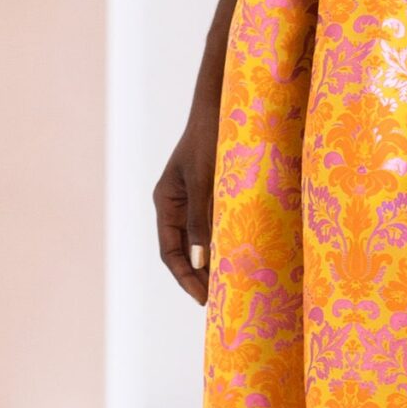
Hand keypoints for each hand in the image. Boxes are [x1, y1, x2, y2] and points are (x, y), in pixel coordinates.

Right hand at [153, 96, 220, 304]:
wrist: (224, 106)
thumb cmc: (210, 139)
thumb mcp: (204, 181)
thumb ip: (200, 220)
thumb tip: (199, 261)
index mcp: (166, 202)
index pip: (170, 251)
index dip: (185, 277)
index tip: (203, 299)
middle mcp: (176, 204)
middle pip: (183, 251)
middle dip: (198, 277)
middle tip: (219, 301)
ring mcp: (194, 199)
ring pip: (200, 241)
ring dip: (212, 263)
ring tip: (230, 286)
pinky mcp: (214, 194)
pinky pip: (215, 227)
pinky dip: (224, 244)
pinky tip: (240, 256)